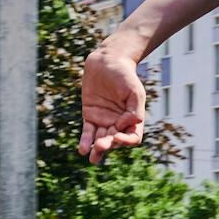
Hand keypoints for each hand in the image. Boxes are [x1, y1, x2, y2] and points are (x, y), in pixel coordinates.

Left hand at [79, 45, 145, 164]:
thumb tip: (123, 126)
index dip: (126, 141)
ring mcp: (104, 121)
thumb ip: (134, 110)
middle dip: (108, 145)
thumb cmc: (125, 75)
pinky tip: (83, 149)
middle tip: (101, 145)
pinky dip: (85, 141)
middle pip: (115, 141)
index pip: (132, 137)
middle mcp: (119, 123)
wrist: (107, 61)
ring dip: (97, 150)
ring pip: (100, 140)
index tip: (118, 135)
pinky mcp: (90, 116)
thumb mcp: (135, 91)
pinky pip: (88, 132)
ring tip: (92, 156)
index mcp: (133, 119)